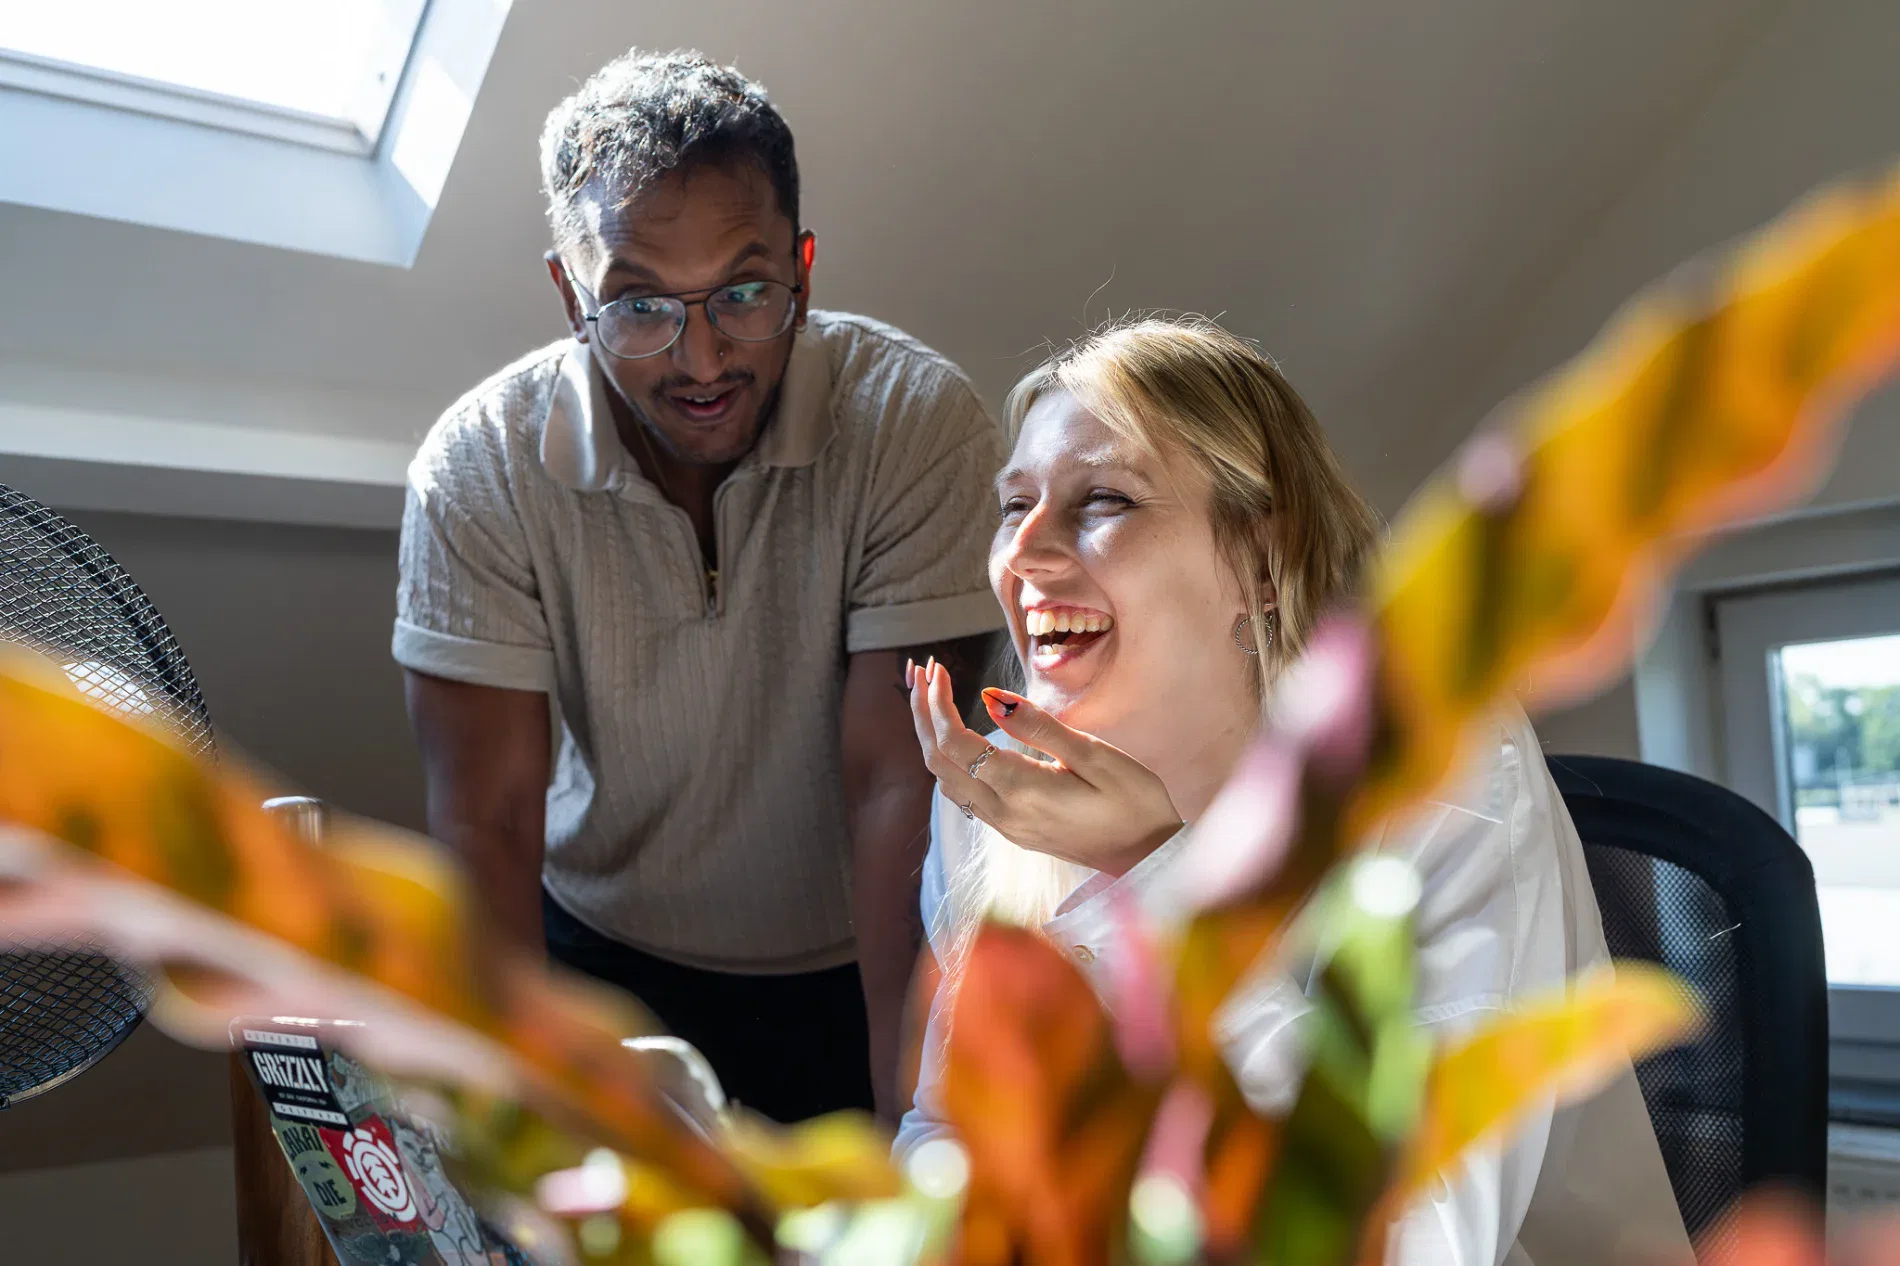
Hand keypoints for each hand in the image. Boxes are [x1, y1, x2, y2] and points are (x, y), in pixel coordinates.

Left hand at [907, 658, 1181, 875]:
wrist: (1148, 858)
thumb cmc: (1132, 802)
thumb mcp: (1095, 754)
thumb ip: (1039, 727)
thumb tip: (991, 696)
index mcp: (1021, 789)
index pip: (955, 742)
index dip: (938, 703)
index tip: (938, 668)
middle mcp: (1003, 813)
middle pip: (937, 761)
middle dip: (921, 713)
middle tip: (919, 671)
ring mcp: (1005, 826)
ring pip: (945, 780)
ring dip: (929, 736)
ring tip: (928, 696)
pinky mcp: (1012, 830)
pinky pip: (963, 794)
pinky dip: (947, 758)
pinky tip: (955, 736)